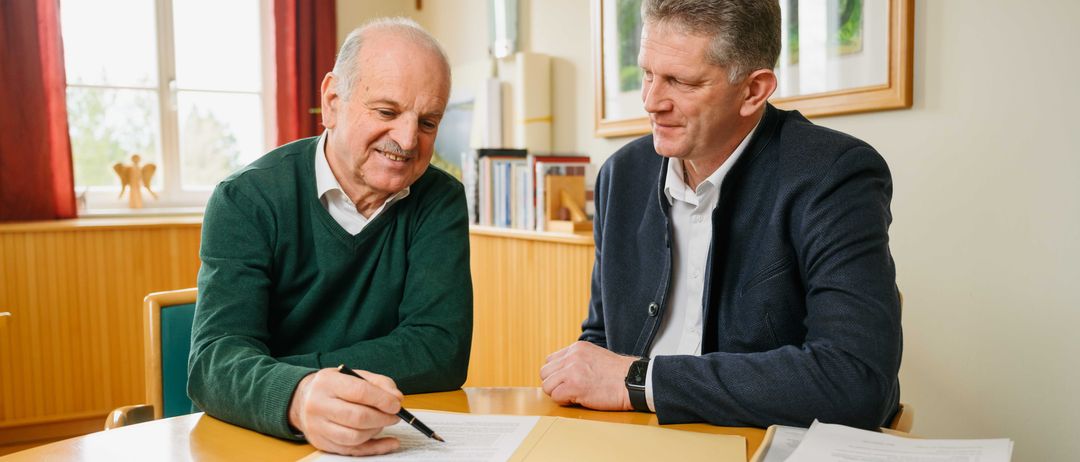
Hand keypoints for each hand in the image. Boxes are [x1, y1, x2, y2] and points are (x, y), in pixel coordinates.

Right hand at [288, 367, 404, 455]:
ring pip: (355, 437)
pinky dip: (375, 448)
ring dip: (376, 431)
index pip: (359, 392)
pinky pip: (352, 451)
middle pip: (357, 417)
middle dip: (382, 418)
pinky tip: (388, 442)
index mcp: (327, 383)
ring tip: (383, 422)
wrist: (303, 400)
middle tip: (395, 415)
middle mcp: (318, 405)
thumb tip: (397, 399)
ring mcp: (318, 427)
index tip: (396, 404)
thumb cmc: (334, 387)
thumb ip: (379, 384)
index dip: (382, 400)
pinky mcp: (321, 443)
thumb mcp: (354, 376)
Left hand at [539, 341, 636, 410]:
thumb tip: (560, 372)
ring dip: (558, 393)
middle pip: (545, 373)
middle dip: (554, 383)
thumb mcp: (594, 356)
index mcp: (576, 348)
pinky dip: (564, 401)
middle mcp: (572, 356)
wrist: (632, 381)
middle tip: (568, 389)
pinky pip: (555, 397)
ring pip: (547, 385)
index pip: (550, 360)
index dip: (557, 374)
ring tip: (574, 395)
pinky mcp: (573, 386)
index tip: (567, 380)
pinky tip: (578, 399)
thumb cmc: (618, 374)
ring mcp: (571, 371)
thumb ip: (577, 360)